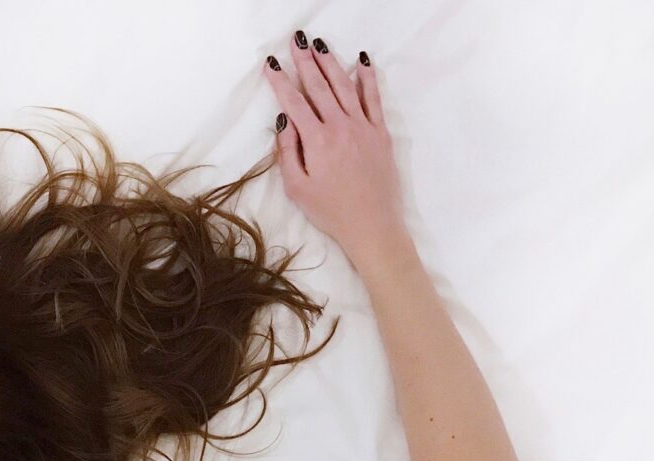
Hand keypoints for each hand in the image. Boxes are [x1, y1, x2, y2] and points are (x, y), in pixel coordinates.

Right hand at [263, 33, 408, 269]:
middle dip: (306, 62)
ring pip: (344, 87)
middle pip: (319, 87)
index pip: (294, 103)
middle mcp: (340, 127)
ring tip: (320, 45)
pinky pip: (373, 99)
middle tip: (296, 42)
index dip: (281, 82)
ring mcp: (363, 127)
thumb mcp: (297, 188)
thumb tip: (283, 123)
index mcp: (317, 141)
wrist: (372, 225)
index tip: (272, 64)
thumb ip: (287, 153)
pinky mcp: (380, 133)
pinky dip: (367, 79)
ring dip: (331, 63)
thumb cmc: (331, 212)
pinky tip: (361, 63)